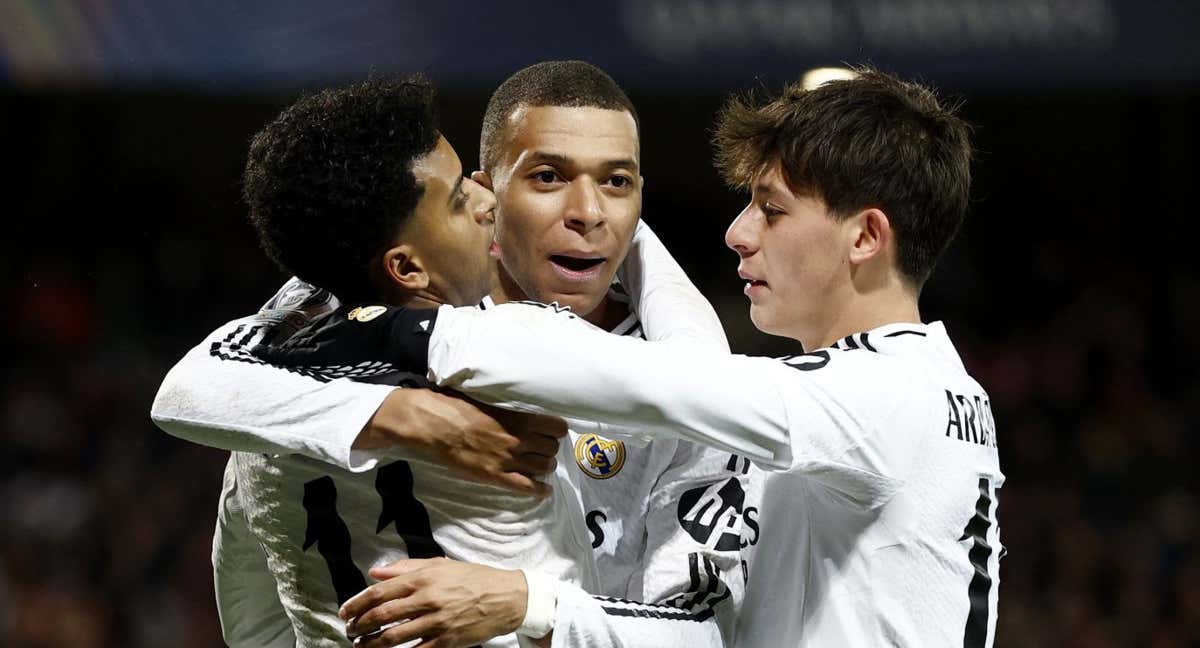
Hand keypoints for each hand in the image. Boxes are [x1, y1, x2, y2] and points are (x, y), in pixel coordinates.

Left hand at [342, 558, 526, 647]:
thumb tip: (375, 571)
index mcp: (424, 578)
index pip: (380, 591)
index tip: (345, 611)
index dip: (357, 603)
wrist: (506, 597)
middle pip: (382, 615)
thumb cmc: (473, 579)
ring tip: (361, 645)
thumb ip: (405, 567)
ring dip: (371, 644)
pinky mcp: (446, 642)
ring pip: (393, 637)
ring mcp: (437, 623)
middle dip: (359, 625)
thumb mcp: (440, 565)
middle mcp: (428, 600)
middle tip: (350, 630)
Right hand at [359, 388, 566, 496]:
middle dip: (549, 449)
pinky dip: (540, 490)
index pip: (556, 427)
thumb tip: (519, 407)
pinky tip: (544, 491)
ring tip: (538, 465)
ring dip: (545, 466)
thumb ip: (509, 408)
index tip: (552, 431)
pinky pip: (527, 487)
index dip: (557, 430)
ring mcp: (508, 460)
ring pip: (544, 467)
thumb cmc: (457, 406)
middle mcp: (519, 440)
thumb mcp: (489, 399)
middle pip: (552, 449)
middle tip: (540, 448)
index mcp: (519, 418)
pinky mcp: (495, 476)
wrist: (433, 425)